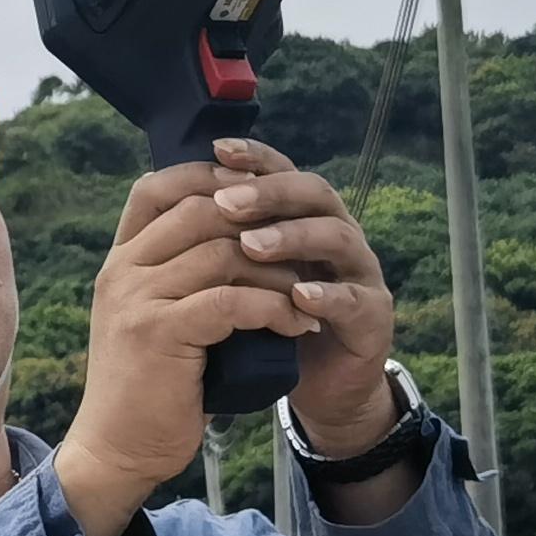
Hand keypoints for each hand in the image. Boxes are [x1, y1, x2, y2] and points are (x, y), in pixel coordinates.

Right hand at [50, 156, 326, 535]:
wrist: (117, 449)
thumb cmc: (148, 387)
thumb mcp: (154, 318)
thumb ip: (178, 277)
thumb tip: (239, 238)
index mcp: (119, 260)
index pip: (156, 187)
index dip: (209, 177)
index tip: (257, 194)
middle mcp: (122, 270)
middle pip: (200, 211)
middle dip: (260, 223)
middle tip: (302, 248)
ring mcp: (136, 299)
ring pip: (223, 252)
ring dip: (278, 270)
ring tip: (307, 293)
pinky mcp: (159, 332)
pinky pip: (231, 300)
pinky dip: (275, 307)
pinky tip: (298, 324)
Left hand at [206, 137, 402, 460]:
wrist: (317, 386)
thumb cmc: (270, 323)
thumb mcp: (241, 277)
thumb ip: (220, 240)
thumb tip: (162, 195)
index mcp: (303, 217)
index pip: (282, 172)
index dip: (254, 158)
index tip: (216, 150)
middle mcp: (337, 233)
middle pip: (312, 193)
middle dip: (268, 193)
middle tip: (226, 202)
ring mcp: (360, 272)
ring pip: (336, 237)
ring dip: (293, 238)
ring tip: (252, 246)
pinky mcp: (374, 315)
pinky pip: (354, 299)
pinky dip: (326, 296)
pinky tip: (298, 297)